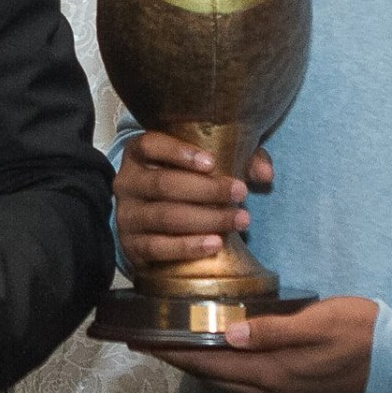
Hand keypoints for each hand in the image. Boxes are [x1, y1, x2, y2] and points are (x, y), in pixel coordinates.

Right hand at [114, 132, 272, 270]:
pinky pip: (158, 247)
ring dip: (206, 219)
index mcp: (138, 154)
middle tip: (240, 192)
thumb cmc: (185, 187)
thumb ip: (240, 160)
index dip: (178, 152)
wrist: (154, 229)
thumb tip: (265, 173)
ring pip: (165, 216)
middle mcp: (127, 182)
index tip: (212, 163)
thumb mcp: (208, 166)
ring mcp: (126, 216)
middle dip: (206, 189)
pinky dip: (188, 247)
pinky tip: (214, 243)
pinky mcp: (131, 246)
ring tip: (239, 220)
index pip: (150, 145)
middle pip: (164, 184)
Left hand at [144, 295, 378, 392]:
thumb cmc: (359, 331)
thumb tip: (227, 335)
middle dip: (177, 359)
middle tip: (146, 341)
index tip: (142, 340)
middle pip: (212, 376)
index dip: (174, 352)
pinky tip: (218, 357)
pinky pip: (245, 384)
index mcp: (273, 372)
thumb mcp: (317, 323)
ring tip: (173, 347)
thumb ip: (273, 330)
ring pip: (227, 381)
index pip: (209, 363)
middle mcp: (271, 390)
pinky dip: (223, 371)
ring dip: (198, 366)